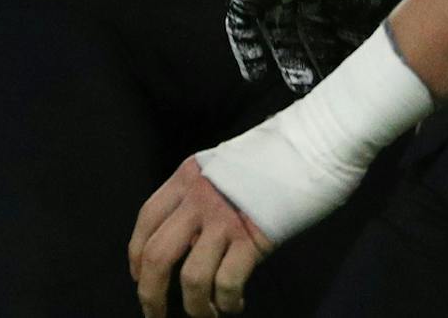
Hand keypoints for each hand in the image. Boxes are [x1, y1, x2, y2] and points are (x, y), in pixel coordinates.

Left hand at [130, 155, 273, 317]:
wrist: (311, 147)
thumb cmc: (269, 160)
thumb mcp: (222, 167)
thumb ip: (198, 196)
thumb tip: (184, 240)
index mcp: (188, 177)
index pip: (146, 220)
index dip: (136, 256)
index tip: (140, 278)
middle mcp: (199, 198)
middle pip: (157, 255)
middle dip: (151, 295)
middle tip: (156, 315)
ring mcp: (225, 219)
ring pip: (191, 278)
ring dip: (195, 308)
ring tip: (206, 313)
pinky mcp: (251, 239)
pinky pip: (226, 284)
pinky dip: (227, 303)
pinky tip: (234, 304)